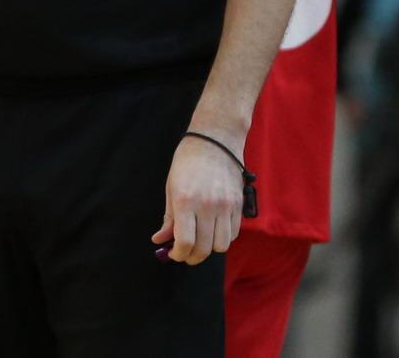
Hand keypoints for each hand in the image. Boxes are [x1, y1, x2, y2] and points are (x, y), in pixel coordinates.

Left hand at [150, 134, 242, 263]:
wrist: (214, 141)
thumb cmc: (187, 163)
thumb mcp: (171, 187)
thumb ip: (168, 217)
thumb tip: (160, 240)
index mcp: (185, 200)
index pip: (185, 241)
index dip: (178, 254)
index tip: (173, 254)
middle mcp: (207, 206)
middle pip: (204, 248)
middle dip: (192, 257)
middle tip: (185, 254)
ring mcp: (226, 207)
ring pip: (221, 246)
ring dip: (209, 249)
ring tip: (200, 240)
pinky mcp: (239, 206)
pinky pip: (233, 234)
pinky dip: (223, 238)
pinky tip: (213, 229)